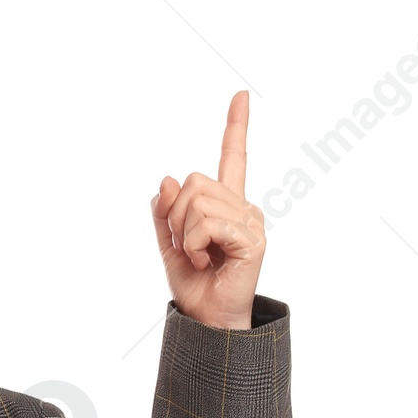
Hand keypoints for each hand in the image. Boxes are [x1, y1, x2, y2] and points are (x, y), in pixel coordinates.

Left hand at [151, 94, 263, 330]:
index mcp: (224, 205)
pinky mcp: (252, 238)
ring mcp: (250, 221)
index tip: (240, 95)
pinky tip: (207, 263)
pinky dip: (196, 245)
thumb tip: (167, 179)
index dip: (235, 126)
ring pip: (198, 201)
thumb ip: (164, 212)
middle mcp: (242, 207)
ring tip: (199, 258)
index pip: (232, 158)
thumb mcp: (169, 245)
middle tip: (188, 249)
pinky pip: (208, 223)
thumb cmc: (195, 287)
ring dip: (185, 234)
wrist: (207, 322)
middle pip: (194, 182)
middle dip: (176, 216)